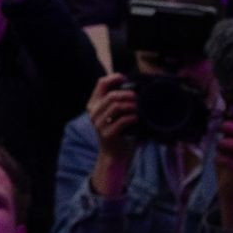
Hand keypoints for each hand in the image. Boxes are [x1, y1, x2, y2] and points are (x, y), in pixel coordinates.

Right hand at [86, 74, 138, 196]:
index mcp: (93, 104)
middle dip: (128, 94)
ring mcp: (99, 123)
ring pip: (116, 106)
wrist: (114, 154)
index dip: (114, 78)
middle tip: (138, 97)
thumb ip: (117, 101)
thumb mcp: (113, 114)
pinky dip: (132, 118)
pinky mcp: (107, 134)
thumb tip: (134, 87)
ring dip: (131, 105)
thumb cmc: (118, 131)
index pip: (101, 83)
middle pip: (111, 95)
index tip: (126, 79)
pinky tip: (137, 119)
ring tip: (139, 108)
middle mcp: (93, 112)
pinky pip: (122, 121)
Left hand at [213, 106, 232, 225]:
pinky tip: (218, 159)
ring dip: (225, 142)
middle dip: (231, 126)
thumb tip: (218, 118)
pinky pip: (232, 160)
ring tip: (219, 146)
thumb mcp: (225, 147)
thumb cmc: (226, 164)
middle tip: (220, 127)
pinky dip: (221, 157)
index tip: (232, 110)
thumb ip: (225, 135)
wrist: (228, 187)